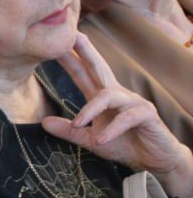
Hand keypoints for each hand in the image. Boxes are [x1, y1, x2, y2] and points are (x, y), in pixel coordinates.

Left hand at [44, 34, 192, 197]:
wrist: (154, 159)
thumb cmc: (124, 145)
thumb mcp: (91, 140)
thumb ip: (70, 131)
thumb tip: (43, 122)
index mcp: (102, 98)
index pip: (83, 74)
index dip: (70, 60)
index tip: (53, 46)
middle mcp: (117, 95)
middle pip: (99, 68)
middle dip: (85, 52)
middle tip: (71, 37)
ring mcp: (133, 102)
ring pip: (108, 96)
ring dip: (90, 110)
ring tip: (78, 125)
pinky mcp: (146, 114)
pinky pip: (127, 117)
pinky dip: (112, 128)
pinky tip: (101, 140)